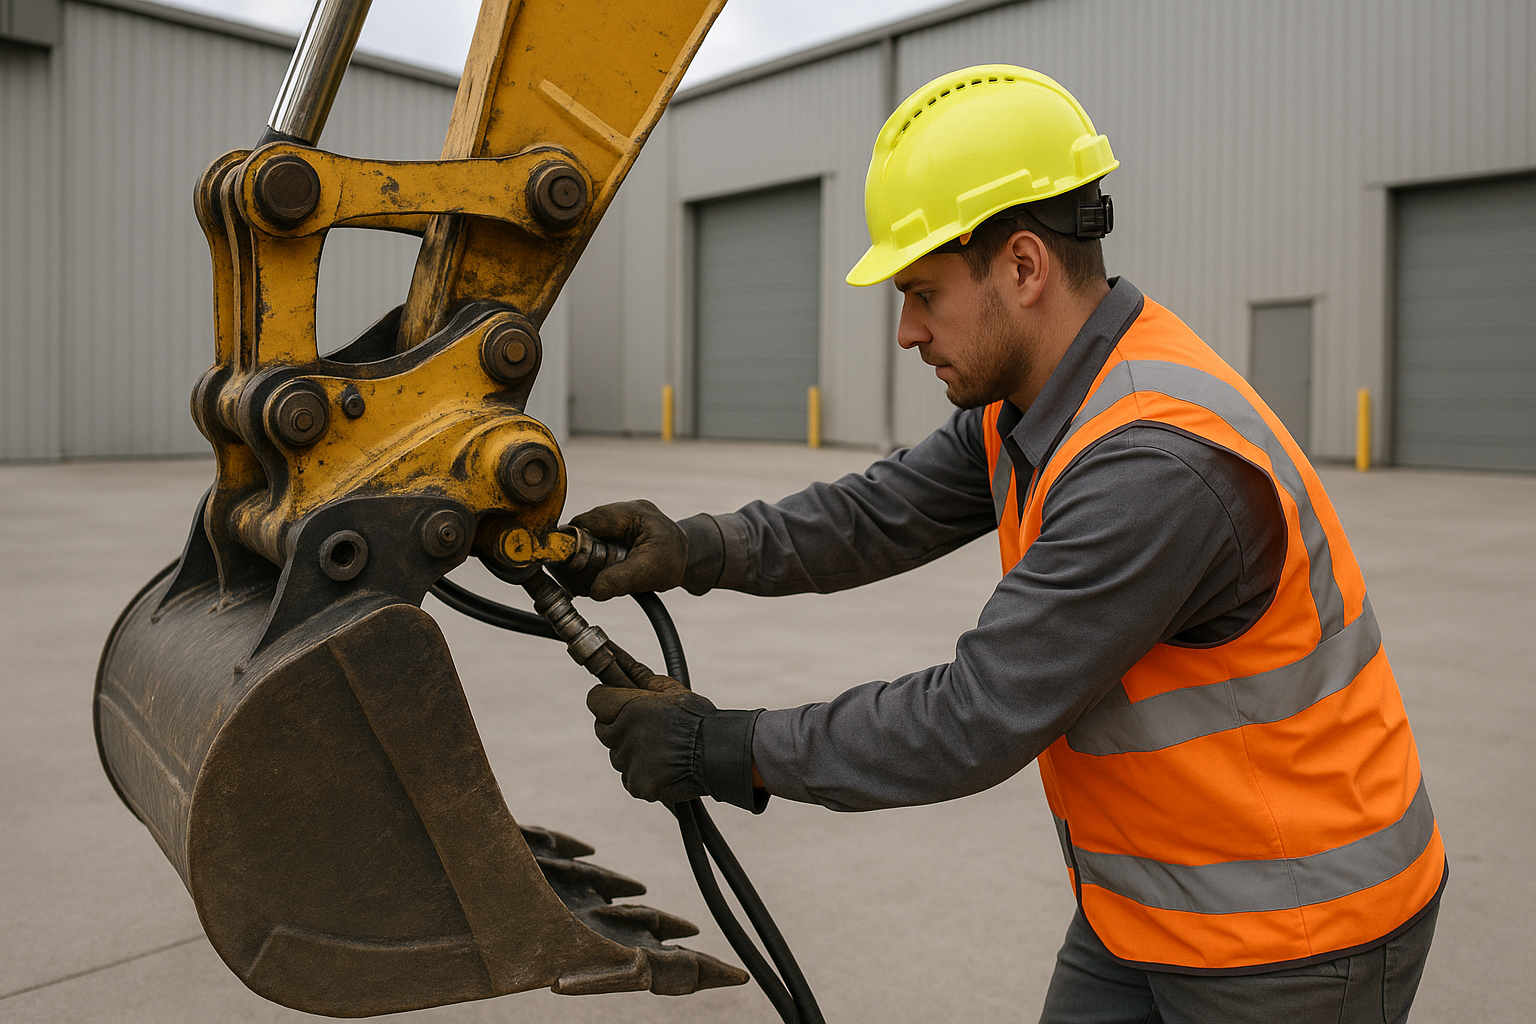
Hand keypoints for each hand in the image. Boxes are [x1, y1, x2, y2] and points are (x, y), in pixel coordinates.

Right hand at [561, 500, 686, 599]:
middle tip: (585, 574)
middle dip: (582, 552)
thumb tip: (593, 589)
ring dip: (589, 555)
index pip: (587, 521)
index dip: (574, 542)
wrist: (689, 558)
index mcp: (632, 513)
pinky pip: (600, 539)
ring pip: (591, 535)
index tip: (571, 565)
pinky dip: (597, 555)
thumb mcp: (646, 574)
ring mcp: (622, 517)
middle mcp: (624, 510)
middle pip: (586, 528)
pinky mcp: (621, 528)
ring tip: (598, 574)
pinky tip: (604, 571)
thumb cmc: (673, 561)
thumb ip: (618, 580)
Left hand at [588, 647, 714, 803]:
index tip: (618, 705)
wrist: (719, 754)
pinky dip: (643, 774)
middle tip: (645, 728)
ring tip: (660, 749)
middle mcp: (624, 735)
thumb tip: (617, 656)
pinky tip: (662, 767)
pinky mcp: (637, 784)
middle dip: (618, 727)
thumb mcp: (670, 689)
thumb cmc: (697, 718)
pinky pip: (630, 777)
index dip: (606, 701)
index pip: (595, 700)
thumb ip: (639, 675)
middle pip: (603, 730)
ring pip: (618, 755)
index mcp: (630, 708)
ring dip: (632, 752)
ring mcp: (629, 762)